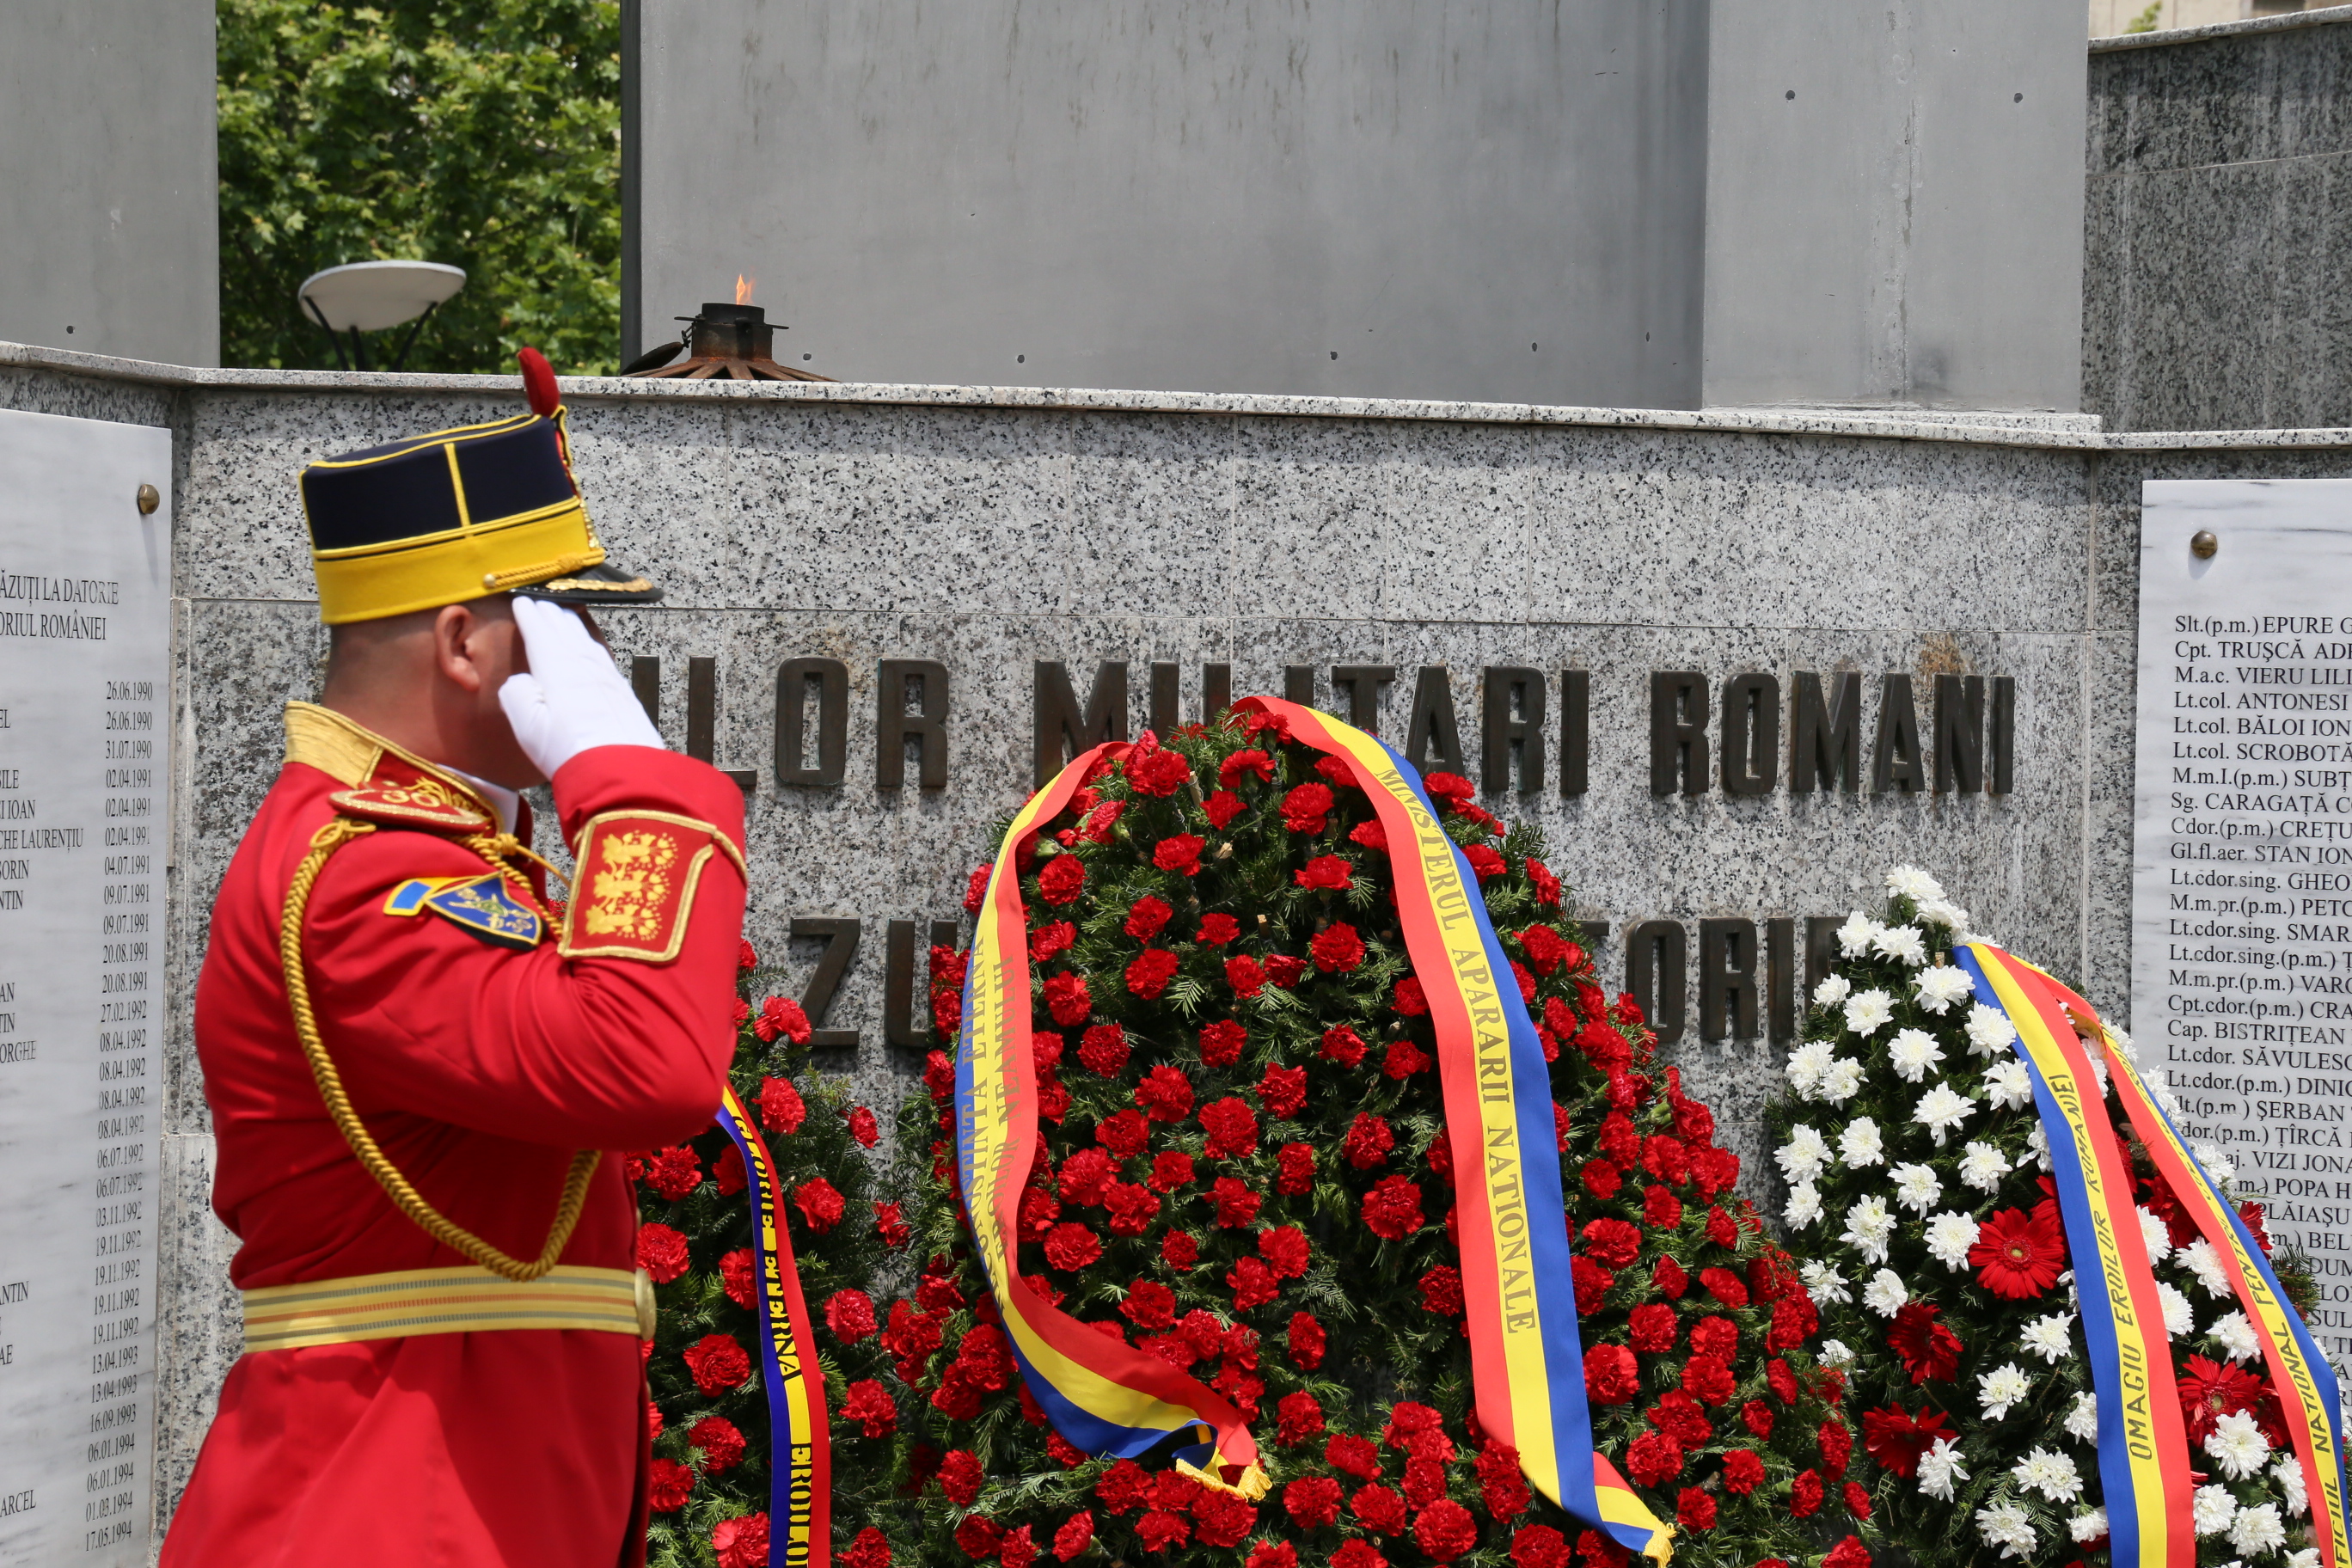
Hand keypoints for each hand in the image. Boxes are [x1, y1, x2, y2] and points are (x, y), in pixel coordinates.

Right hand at [497, 596, 663, 776]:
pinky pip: (602, 656)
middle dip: (551, 614)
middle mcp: (584, 665)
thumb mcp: (527, 724)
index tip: (521, 601)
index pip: (540, 632)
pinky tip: (592, 649)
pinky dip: (591, 644)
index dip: (529, 616)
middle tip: (541, 603)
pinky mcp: (623, 692)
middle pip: (565, 631)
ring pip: (586, 640)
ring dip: (573, 626)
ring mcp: (607, 677)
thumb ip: (517, 694)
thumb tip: (521, 682)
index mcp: (557, 667)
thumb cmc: (568, 751)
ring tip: (564, 617)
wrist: (621, 770)